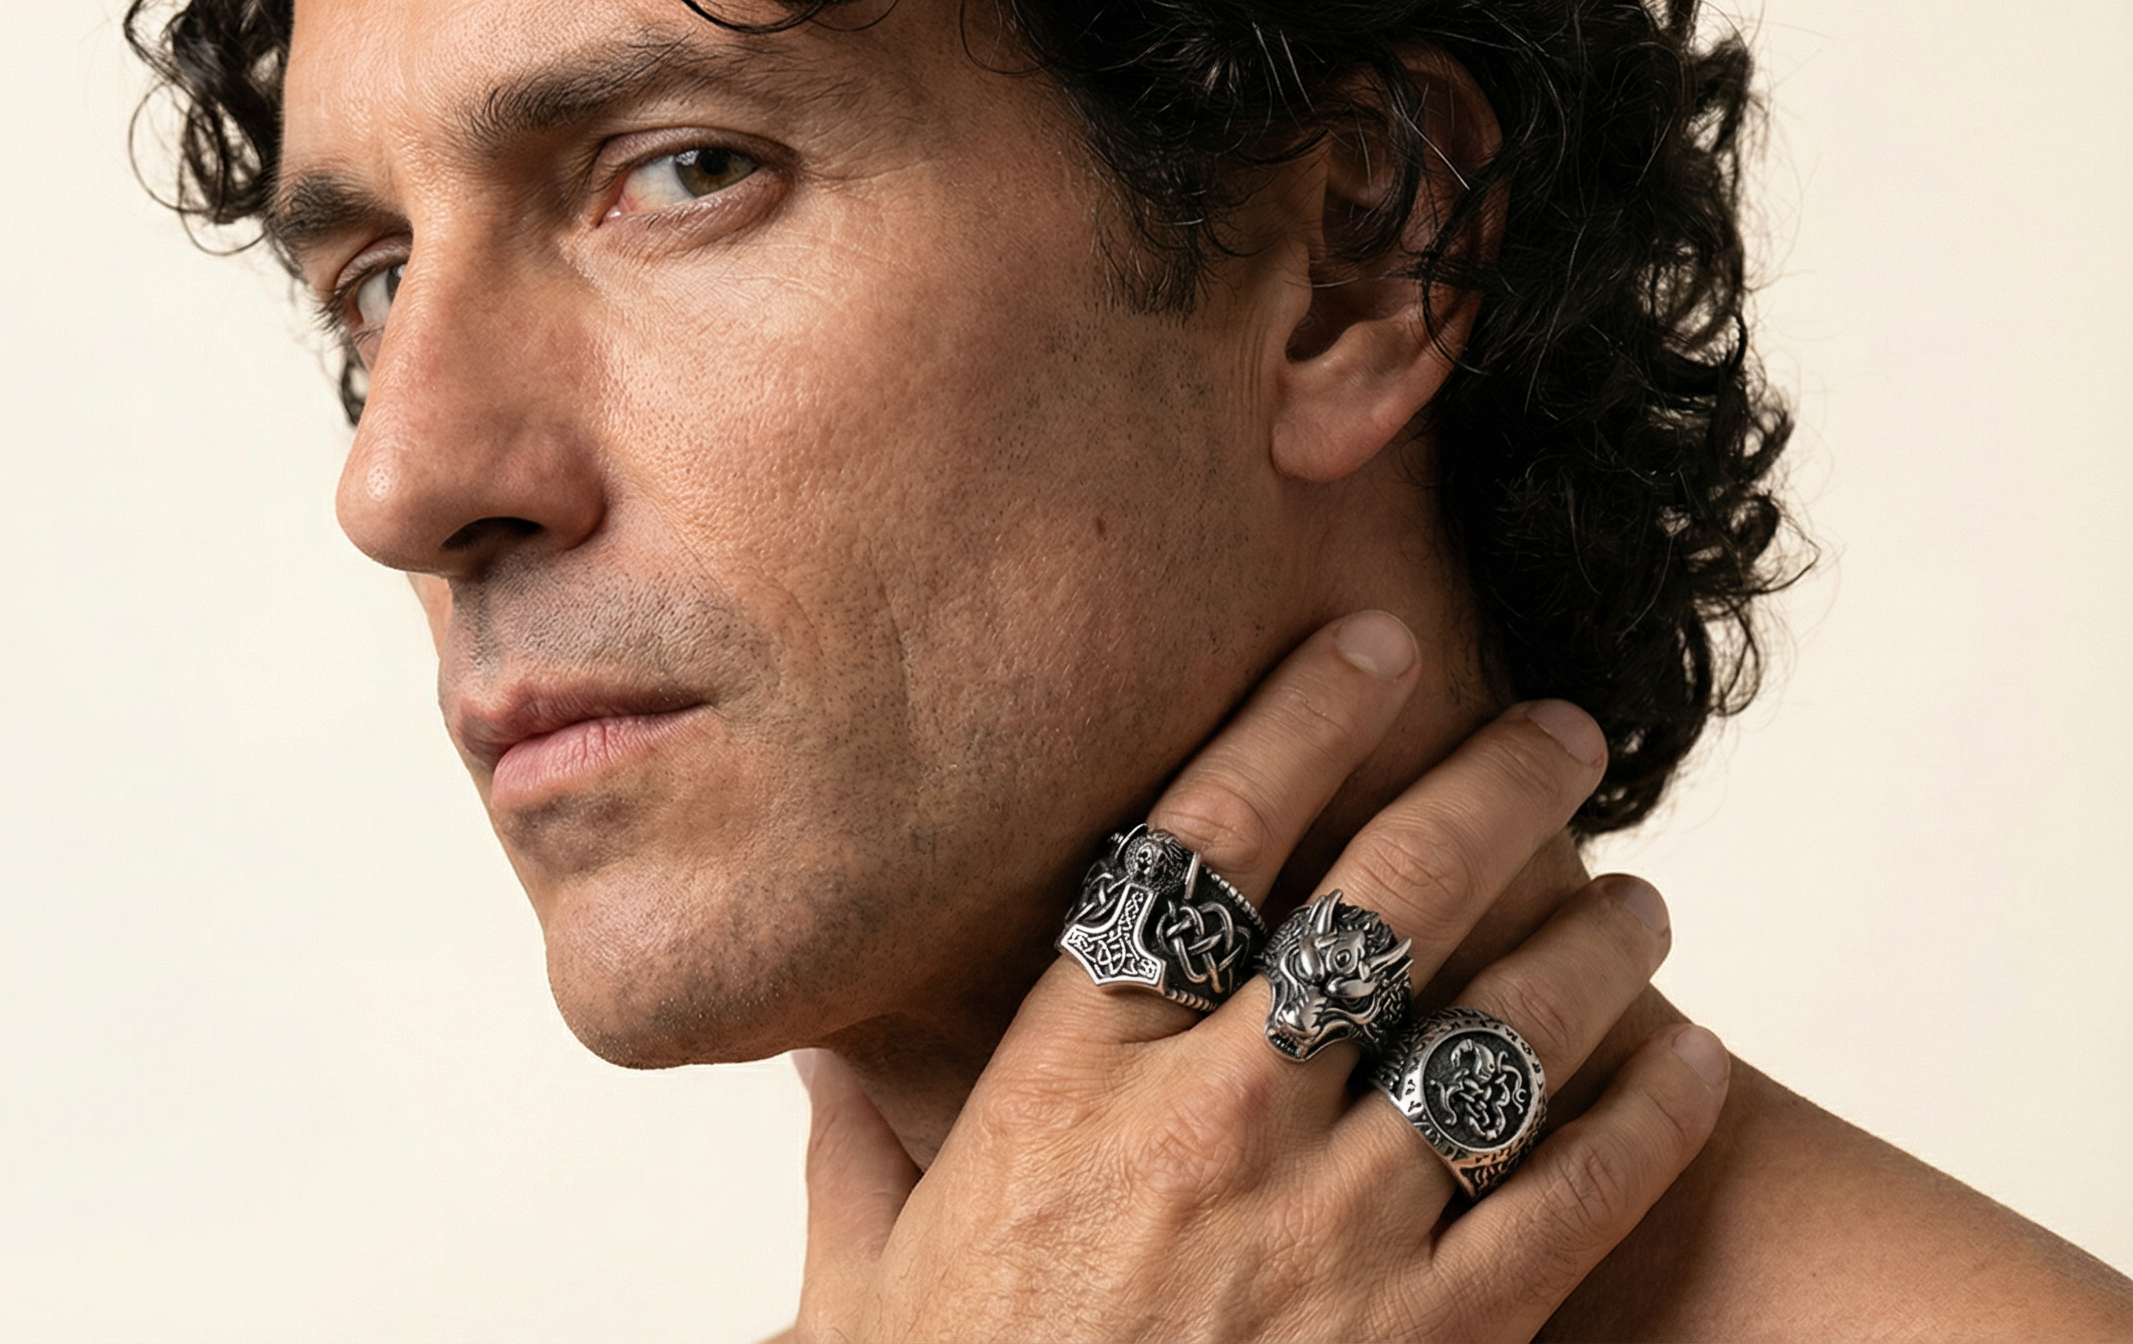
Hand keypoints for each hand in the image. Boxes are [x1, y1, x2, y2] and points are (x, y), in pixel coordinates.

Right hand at [790, 611, 1733, 1341]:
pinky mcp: (1436, 1337)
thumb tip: (816, 1065)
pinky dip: (1648, 1112)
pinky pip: (1574, 1192)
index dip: (1299, 721)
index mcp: (1068, 1081)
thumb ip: (852, 1157)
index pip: (1201, 840)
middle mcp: (1211, 1123)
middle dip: (1491, 790)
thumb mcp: (864, 1287)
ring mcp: (1333, 1230)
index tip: (1368, 646)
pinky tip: (1685, 1061)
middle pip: (1386, 897)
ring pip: (1506, 1026)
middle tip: (1557, 734)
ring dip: (1593, 944)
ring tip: (1637, 900)